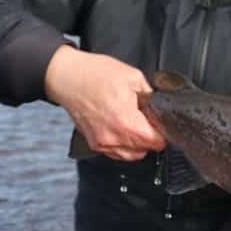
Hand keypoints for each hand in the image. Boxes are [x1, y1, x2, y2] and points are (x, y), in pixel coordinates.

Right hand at [44, 45, 166, 160]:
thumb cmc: (95, 74)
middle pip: (145, 150)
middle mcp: (114, 137)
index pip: (156, 142)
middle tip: (146, 119)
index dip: (163, 132)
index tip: (161, 124)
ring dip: (137, 144)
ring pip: (131, 155)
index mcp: (126, 122)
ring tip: (133, 124)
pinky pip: (116, 153)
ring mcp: (102, 143)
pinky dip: (123, 145)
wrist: (67, 77)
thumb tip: (159, 108)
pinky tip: (121, 128)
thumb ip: (151, 96)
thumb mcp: (133, 77)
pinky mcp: (94, 143)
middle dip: (150, 137)